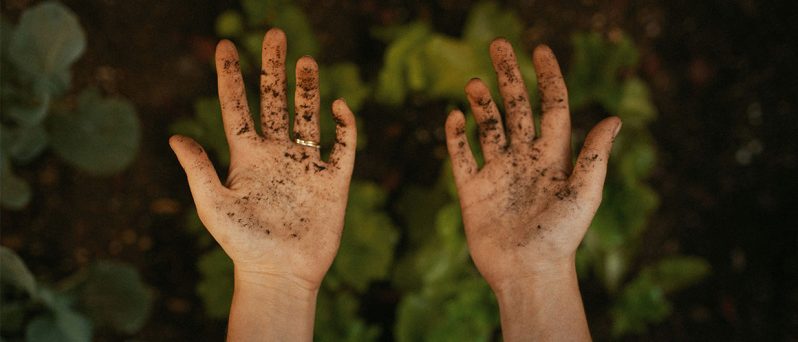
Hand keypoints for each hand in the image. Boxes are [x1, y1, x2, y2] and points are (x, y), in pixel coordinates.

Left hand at [170, 29, 355, 339]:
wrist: (280, 273)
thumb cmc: (242, 244)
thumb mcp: (213, 205)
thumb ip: (198, 169)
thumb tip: (175, 136)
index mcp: (246, 156)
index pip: (237, 106)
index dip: (230, 76)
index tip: (225, 45)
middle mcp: (276, 154)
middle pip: (275, 101)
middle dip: (274, 68)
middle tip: (275, 34)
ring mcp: (305, 165)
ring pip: (307, 116)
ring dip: (307, 88)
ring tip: (307, 60)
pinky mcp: (332, 181)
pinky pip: (343, 146)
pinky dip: (344, 126)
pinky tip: (338, 106)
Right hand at [445, 39, 619, 339]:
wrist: (527, 273)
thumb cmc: (560, 237)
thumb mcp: (584, 195)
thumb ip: (594, 156)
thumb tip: (615, 119)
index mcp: (553, 157)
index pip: (552, 107)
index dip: (548, 78)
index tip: (539, 50)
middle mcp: (525, 159)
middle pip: (517, 108)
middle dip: (509, 77)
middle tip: (499, 46)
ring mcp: (497, 173)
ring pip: (488, 127)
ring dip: (482, 103)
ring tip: (475, 83)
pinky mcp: (473, 190)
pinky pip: (461, 156)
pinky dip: (455, 136)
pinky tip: (454, 117)